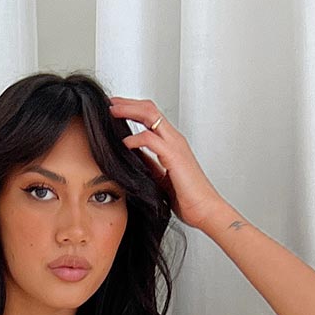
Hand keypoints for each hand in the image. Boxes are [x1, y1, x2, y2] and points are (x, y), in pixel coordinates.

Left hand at [107, 97, 225, 229]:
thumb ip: (149, 163)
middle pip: (149, 108)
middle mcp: (174, 139)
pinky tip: (124, 143)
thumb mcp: (161, 177)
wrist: (205, 210)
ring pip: (150, 116)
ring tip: (111, 113)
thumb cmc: (187, 198)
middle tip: (109, 103)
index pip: (150, 115)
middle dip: (127, 103)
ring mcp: (175, 145)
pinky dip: (135, 138)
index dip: (132, 108)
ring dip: (128, 111)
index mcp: (171, 143)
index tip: (115, 109)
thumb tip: (134, 155)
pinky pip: (151, 139)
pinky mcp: (174, 156)